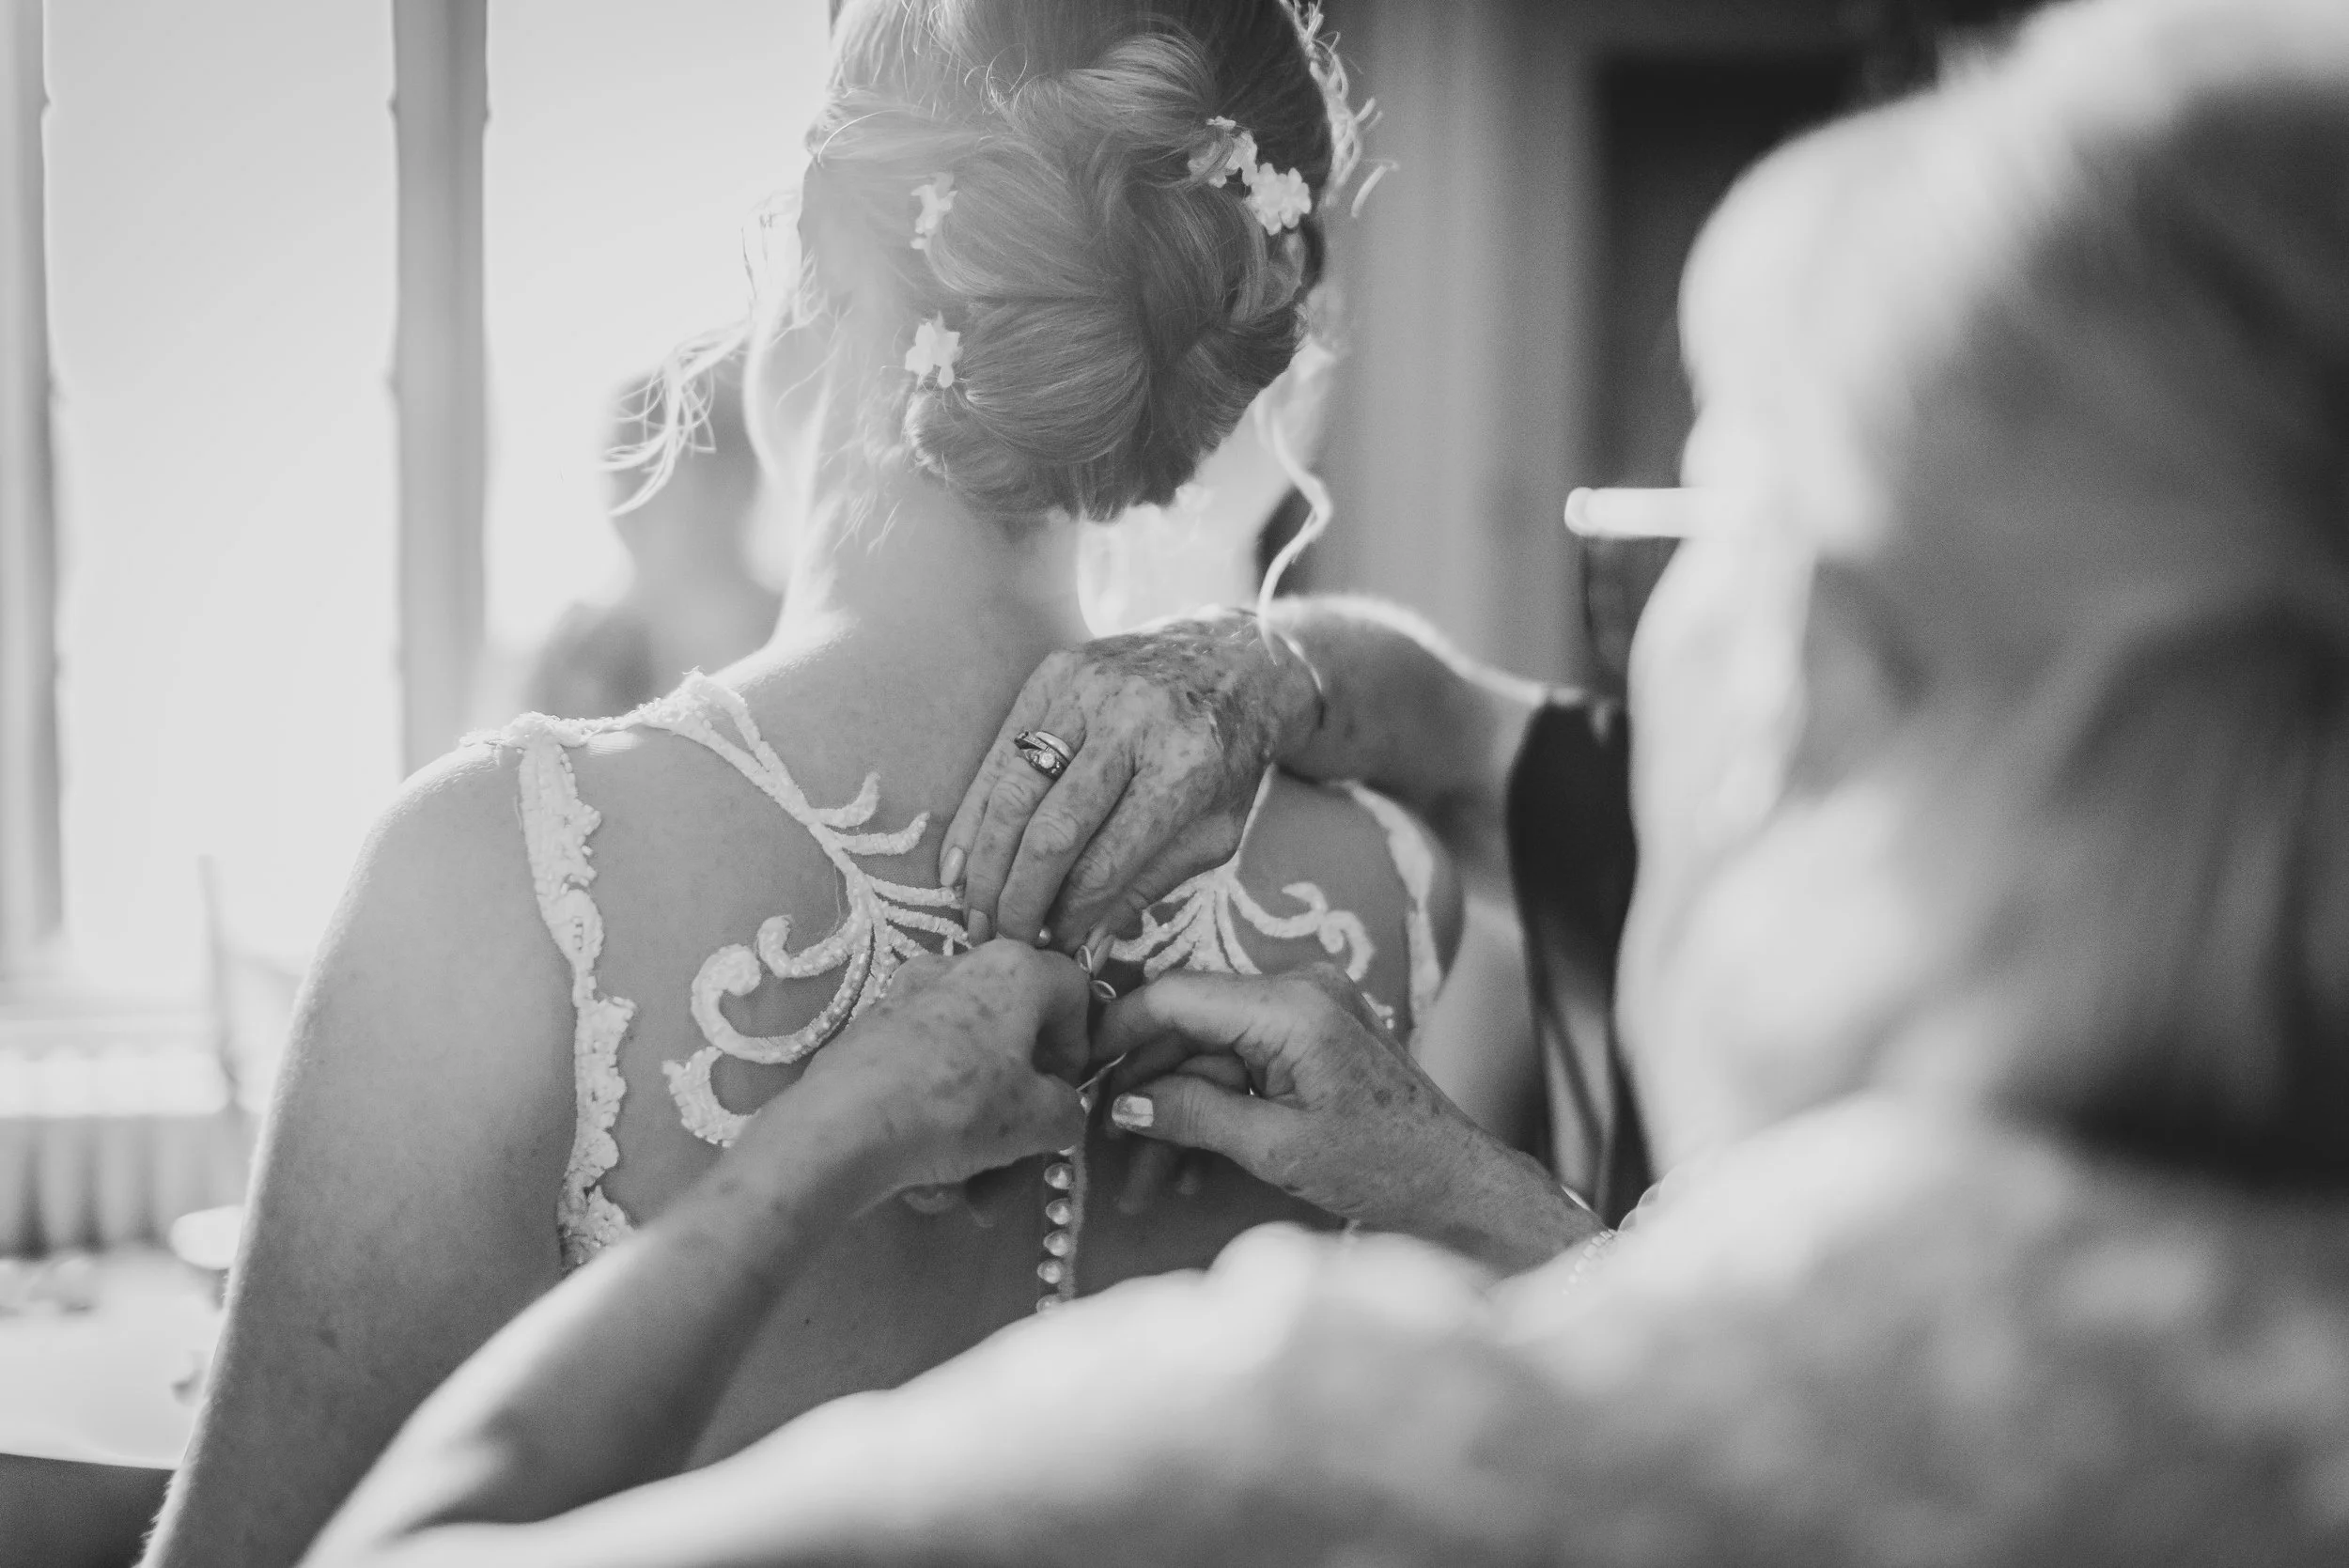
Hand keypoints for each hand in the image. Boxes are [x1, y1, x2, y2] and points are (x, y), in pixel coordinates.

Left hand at [770, 941, 1090, 1197]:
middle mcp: (959, 969)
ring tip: (973, 1195)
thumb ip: (1068, 1112)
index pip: (1073, 993)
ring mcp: (907, 1000)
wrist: (842, 1127)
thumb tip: (1058, 1113)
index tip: (1067, 1094)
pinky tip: (929, 1177)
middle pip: (1014, 1041)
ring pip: (967, 1069)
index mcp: (1013, 968)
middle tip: (1022, 1160)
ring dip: (980, 1135)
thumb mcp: (1041, 1121)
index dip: (1080, 1047)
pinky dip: (936, 1123)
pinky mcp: (870, 1036)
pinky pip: (924, 1079)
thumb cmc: (959, 1107)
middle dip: (1023, 1115)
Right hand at [939, 610, 1319, 949]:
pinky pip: (1000, 752)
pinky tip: (959, 863)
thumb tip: (1083, 947)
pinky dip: (974, 814)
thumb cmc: (1225, 760)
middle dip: (1019, 897)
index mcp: (1184, 768)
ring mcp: (1088, 690)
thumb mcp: (1212, 832)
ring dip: (987, 863)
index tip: (1054, 950)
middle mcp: (1133, 721)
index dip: (1071, 915)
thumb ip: (1146, 886)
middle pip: (1053, 829)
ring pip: (1015, 790)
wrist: (1231, 659)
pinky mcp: (1054, 672)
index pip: (1108, 860)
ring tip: (972, 914)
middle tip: (1000, 941)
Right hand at [1095, 966, 1595, 1271]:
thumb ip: (1196, 1115)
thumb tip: (1125, 1104)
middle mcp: (1298, 990)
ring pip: (1209, 1055)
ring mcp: (1305, 1011)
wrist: (1455, 1182)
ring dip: (1176, 1116)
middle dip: (1147, 1094)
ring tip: (1145, 1188)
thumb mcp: (1276, 1148)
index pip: (1178, 995)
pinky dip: (1212, 1111)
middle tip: (1108, 1152)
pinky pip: (1240, 1064)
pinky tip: (1185, 1170)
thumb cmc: (1383, 1167)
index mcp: (1292, 1006)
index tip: (1078, 1070)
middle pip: (1189, 1029)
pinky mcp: (1309, 1037)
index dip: (1119, 1031)